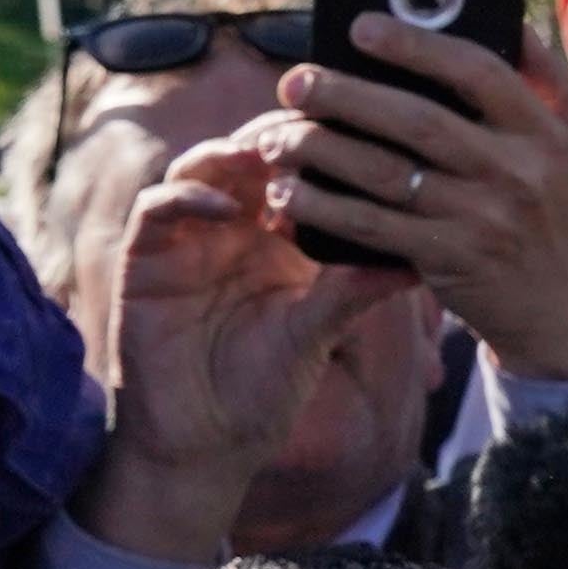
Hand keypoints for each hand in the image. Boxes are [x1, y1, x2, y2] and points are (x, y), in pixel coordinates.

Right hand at [75, 128, 416, 559]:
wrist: (205, 443)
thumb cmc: (265, 390)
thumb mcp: (319, 333)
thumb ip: (356, 289)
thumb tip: (422, 259)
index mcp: (278, 239)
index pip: (297, 173)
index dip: (321, 150)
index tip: (357, 137)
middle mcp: (231, 229)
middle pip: (249, 155)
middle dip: (279, 137)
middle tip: (312, 125)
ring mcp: (185, 239)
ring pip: (201, 166)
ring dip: (233, 154)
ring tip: (271, 156)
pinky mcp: (144, 259)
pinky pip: (158, 207)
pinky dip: (189, 197)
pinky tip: (226, 209)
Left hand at [274, 15, 567, 385]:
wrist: (563, 315)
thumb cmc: (550, 217)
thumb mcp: (566, 151)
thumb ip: (544, 86)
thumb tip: (508, 18)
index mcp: (545, 134)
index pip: (479, 71)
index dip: (416, 44)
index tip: (359, 27)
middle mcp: (519, 173)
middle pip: (417, 120)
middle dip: (345, 95)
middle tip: (294, 82)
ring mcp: (484, 219)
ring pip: (384, 172)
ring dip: (320, 150)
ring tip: (275, 136)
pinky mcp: (452, 260)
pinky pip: (372, 225)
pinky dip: (323, 207)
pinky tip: (288, 192)